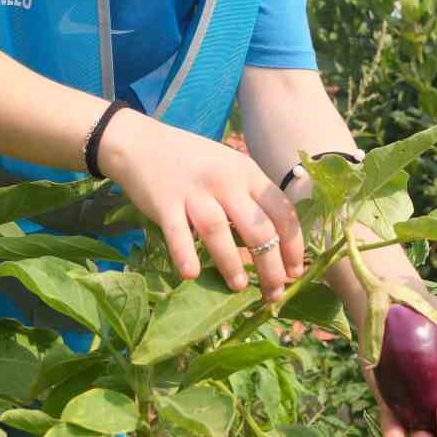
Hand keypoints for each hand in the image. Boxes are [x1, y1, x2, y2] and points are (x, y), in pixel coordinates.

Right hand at [98, 109, 304, 301]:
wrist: (141, 143)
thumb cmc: (192, 162)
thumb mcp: (229, 169)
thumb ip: (250, 198)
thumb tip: (274, 246)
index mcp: (248, 172)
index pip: (282, 212)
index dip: (293, 246)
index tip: (295, 273)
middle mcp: (226, 180)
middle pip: (257, 228)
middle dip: (270, 266)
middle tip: (273, 294)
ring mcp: (194, 191)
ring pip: (219, 231)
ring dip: (232, 263)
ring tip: (239, 287)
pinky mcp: (164, 202)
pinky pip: (177, 232)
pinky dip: (185, 254)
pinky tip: (191, 274)